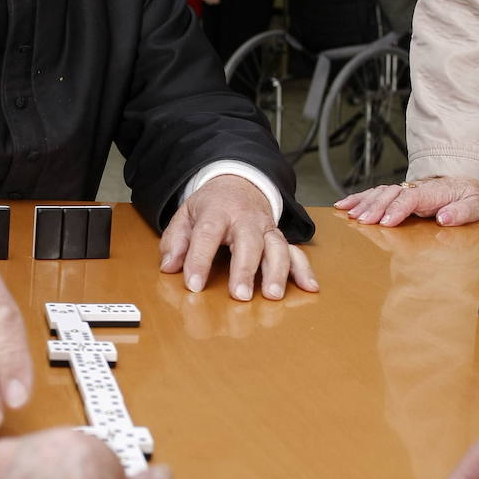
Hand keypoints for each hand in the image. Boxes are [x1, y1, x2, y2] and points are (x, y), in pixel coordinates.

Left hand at [159, 174, 318, 299]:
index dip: (199, 260)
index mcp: (218, 211)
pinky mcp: (279, 238)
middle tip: (240, 295)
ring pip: (277, 248)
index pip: (207, 234)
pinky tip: (309, 287)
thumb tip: (169, 266)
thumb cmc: (212, 205)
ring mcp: (266, 229)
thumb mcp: (186, 214)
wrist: (240, 183)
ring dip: (277, 272)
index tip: (194, 284)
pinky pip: (296, 253)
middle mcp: (246, 219)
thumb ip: (175, 240)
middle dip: (245, 269)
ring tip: (273, 295)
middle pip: (248, 242)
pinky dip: (304, 270)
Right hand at [335, 177, 478, 227]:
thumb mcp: (476, 205)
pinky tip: (344, 205)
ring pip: (379, 192)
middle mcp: (415, 188)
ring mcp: (405, 189)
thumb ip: (462, 212)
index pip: (411, 198)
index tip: (386, 222)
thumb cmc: (469, 196)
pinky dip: (358, 198)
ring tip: (349, 214)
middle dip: (375, 207)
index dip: (397, 209)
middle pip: (390, 194)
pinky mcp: (397, 193)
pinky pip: (375, 193)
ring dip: (363, 202)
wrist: (466, 183)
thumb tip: (445, 217)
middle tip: (363, 221)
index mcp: (433, 192)